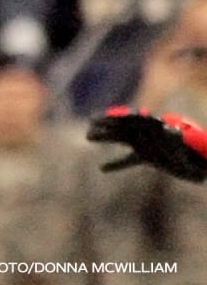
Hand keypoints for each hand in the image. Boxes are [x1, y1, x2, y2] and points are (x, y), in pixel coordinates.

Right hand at [87, 106, 206, 182]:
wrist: (198, 163)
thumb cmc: (192, 154)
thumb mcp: (182, 144)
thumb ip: (175, 137)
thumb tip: (169, 128)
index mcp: (153, 126)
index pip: (131, 117)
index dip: (117, 116)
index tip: (103, 116)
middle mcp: (146, 134)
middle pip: (121, 126)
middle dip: (105, 125)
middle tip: (89, 125)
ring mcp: (144, 145)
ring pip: (120, 139)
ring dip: (104, 137)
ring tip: (88, 137)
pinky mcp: (146, 157)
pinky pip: (128, 160)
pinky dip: (116, 164)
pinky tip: (102, 168)